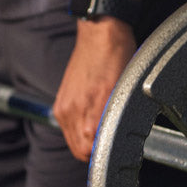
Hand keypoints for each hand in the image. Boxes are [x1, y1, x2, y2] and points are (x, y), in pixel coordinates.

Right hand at [53, 18, 136, 161]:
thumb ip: (115, 119)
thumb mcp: (125, 91)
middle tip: (111, 141)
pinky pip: (67, 126)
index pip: (90, 153)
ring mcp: (63, 106)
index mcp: (88, 112)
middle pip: (79, 150)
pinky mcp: (60, 101)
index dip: (103, 154)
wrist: (100, 32)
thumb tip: (113, 141)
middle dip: (94, 150)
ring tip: (102, 128)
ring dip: (86, 140)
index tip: (115, 149)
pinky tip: (92, 117)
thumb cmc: (117, 57)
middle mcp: (71, 112)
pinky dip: (79, 128)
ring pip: (73, 140)